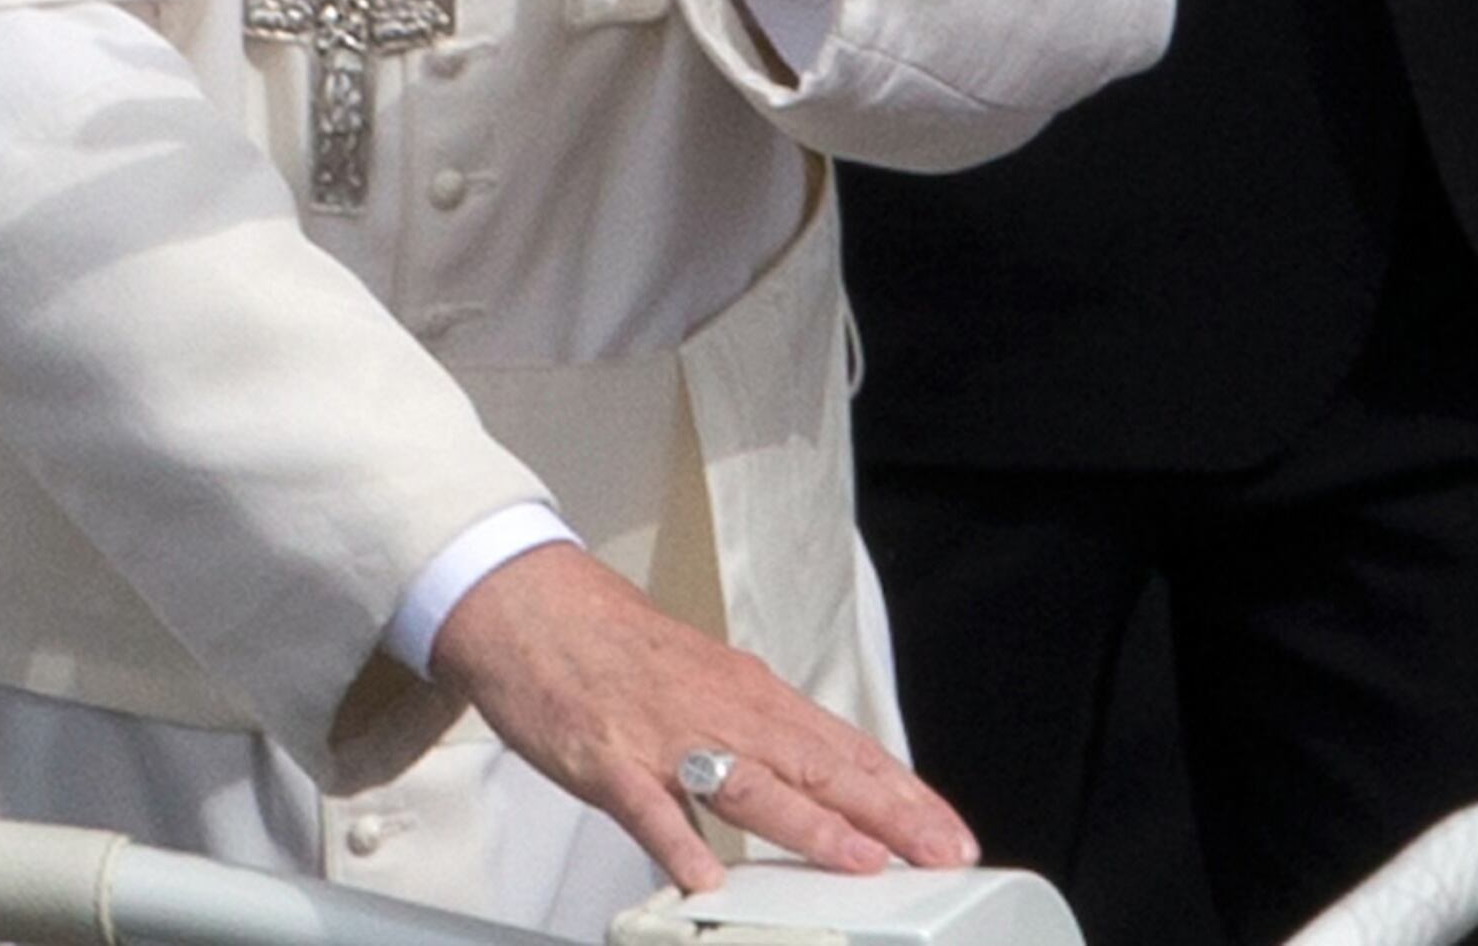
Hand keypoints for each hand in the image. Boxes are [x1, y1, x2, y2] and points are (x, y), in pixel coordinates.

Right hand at [433, 544, 977, 889]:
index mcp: (748, 694)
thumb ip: (759, 734)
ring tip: (859, 863)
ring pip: (746, 783)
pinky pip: (645, 805)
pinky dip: (675, 840)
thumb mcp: (705, 680)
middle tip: (941, 855)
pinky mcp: (603, 755)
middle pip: (815, 766)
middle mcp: (720, 711)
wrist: (525, 600)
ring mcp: (662, 735)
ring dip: (807, 824)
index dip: (903, 795)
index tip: (952, 836)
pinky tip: (702, 876)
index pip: (843, 750)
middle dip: (886, 816)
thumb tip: (818, 784)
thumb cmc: (613, 646)